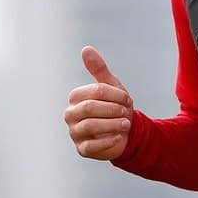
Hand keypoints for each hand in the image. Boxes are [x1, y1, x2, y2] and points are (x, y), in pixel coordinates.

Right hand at [64, 46, 133, 160]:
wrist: (125, 133)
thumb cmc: (115, 107)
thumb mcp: (111, 86)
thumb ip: (98, 69)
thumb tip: (85, 49)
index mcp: (76, 96)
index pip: (95, 91)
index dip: (115, 95)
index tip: (127, 99)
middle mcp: (70, 114)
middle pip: (90, 108)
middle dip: (113, 109)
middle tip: (126, 112)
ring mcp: (75, 132)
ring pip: (90, 126)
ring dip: (113, 124)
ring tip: (126, 124)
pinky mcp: (82, 149)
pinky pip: (93, 145)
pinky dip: (109, 140)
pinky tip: (119, 136)